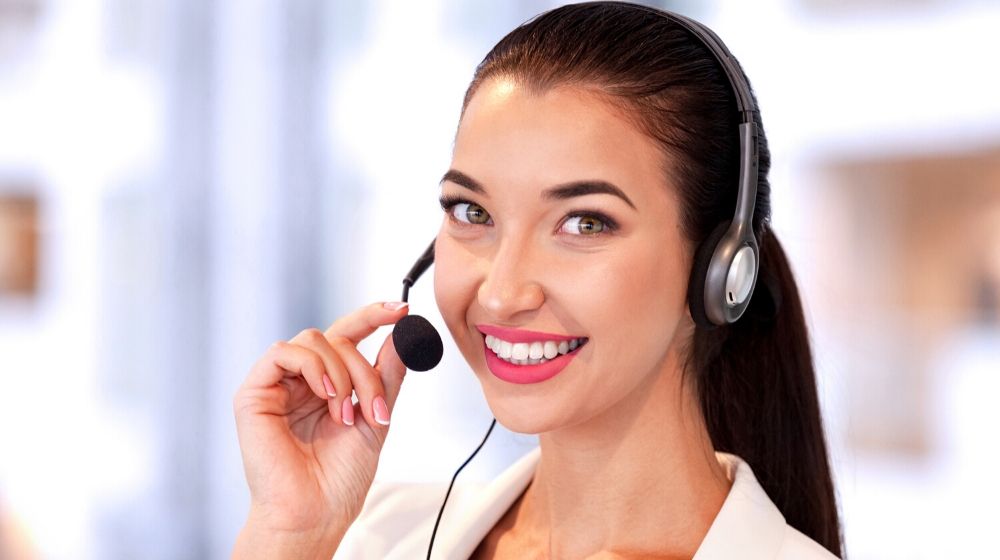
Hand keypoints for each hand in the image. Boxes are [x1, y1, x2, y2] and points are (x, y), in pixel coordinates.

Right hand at [232, 301, 409, 551]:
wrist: (316, 512)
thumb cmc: (340, 477)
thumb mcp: (376, 418)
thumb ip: (387, 375)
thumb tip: (404, 334)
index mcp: (328, 384)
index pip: (347, 335)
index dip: (372, 317)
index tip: (401, 310)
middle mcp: (301, 380)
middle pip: (336, 337)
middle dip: (363, 368)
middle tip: (374, 405)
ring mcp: (276, 385)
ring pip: (313, 341)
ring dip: (340, 374)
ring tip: (345, 414)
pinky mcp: (254, 393)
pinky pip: (283, 352)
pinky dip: (312, 367)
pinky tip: (325, 395)